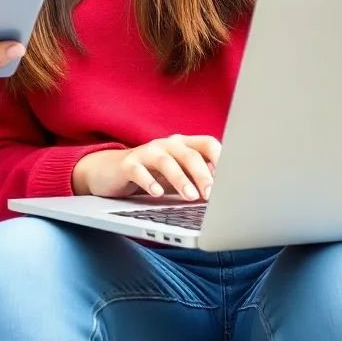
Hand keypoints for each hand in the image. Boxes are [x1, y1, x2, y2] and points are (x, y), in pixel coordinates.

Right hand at [72, 135, 220, 200]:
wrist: (110, 171)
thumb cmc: (152, 175)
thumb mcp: (177, 176)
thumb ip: (197, 179)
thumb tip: (226, 196)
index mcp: (183, 145)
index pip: (208, 143)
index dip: (221, 159)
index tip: (231, 179)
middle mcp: (166, 144)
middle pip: (189, 155)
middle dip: (203, 175)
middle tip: (211, 196)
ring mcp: (146, 152)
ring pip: (166, 161)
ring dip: (180, 179)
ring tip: (190, 197)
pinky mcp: (127, 164)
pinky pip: (139, 171)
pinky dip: (149, 182)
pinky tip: (157, 194)